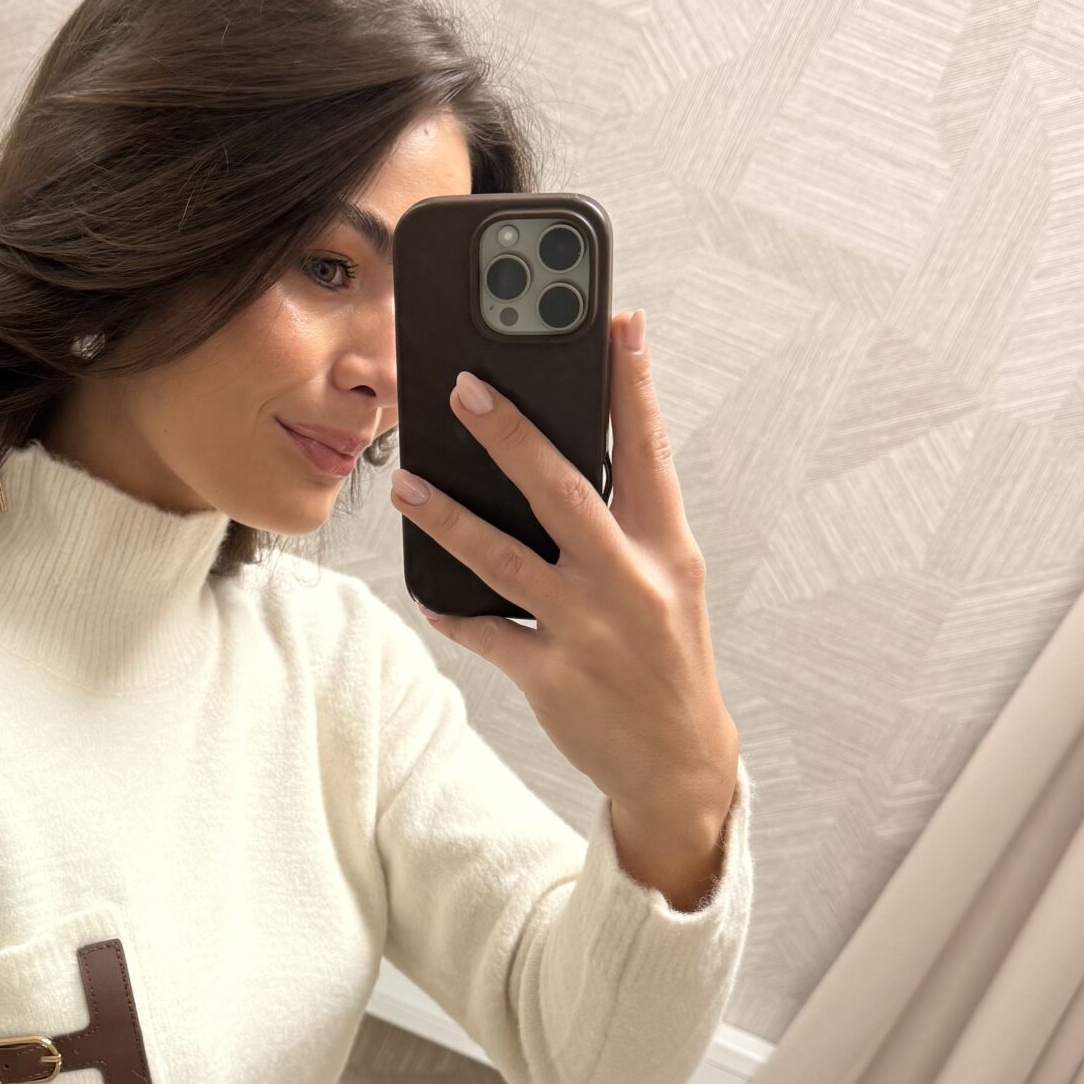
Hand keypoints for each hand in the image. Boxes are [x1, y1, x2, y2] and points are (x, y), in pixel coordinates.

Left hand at [389, 309, 739, 833]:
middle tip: (463, 387)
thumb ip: (632, 516)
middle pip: (563, 492)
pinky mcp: (550, 678)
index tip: (618, 323)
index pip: (650, 451)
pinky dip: (454, 608)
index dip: (633, 385)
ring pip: (504, 560)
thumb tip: (578, 446)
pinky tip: (428, 590)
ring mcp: (587, 632)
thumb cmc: (667, 654)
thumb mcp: (670, 578)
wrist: (677, 760)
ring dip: (448, 517)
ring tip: (406, 482)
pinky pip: (486, 632)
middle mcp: (629, 583)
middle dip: (511, 436)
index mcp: (667, 548)